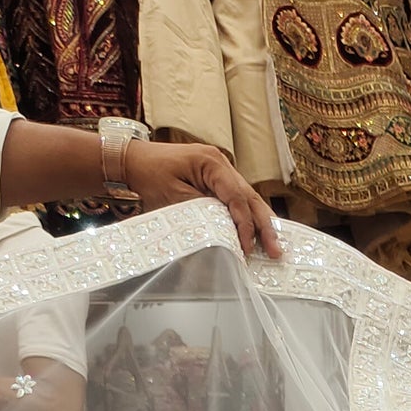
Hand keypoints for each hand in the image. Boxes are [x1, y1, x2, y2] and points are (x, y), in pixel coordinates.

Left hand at [123, 139, 282, 259]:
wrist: (134, 160)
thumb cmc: (150, 175)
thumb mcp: (173, 197)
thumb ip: (201, 213)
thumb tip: (222, 234)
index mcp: (211, 162)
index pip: (237, 197)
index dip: (245, 225)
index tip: (247, 248)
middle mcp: (221, 163)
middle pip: (250, 197)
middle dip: (265, 226)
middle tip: (276, 250)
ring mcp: (221, 170)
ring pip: (248, 198)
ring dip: (261, 223)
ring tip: (274, 245)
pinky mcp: (216, 179)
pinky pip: (238, 199)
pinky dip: (248, 216)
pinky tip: (258, 232)